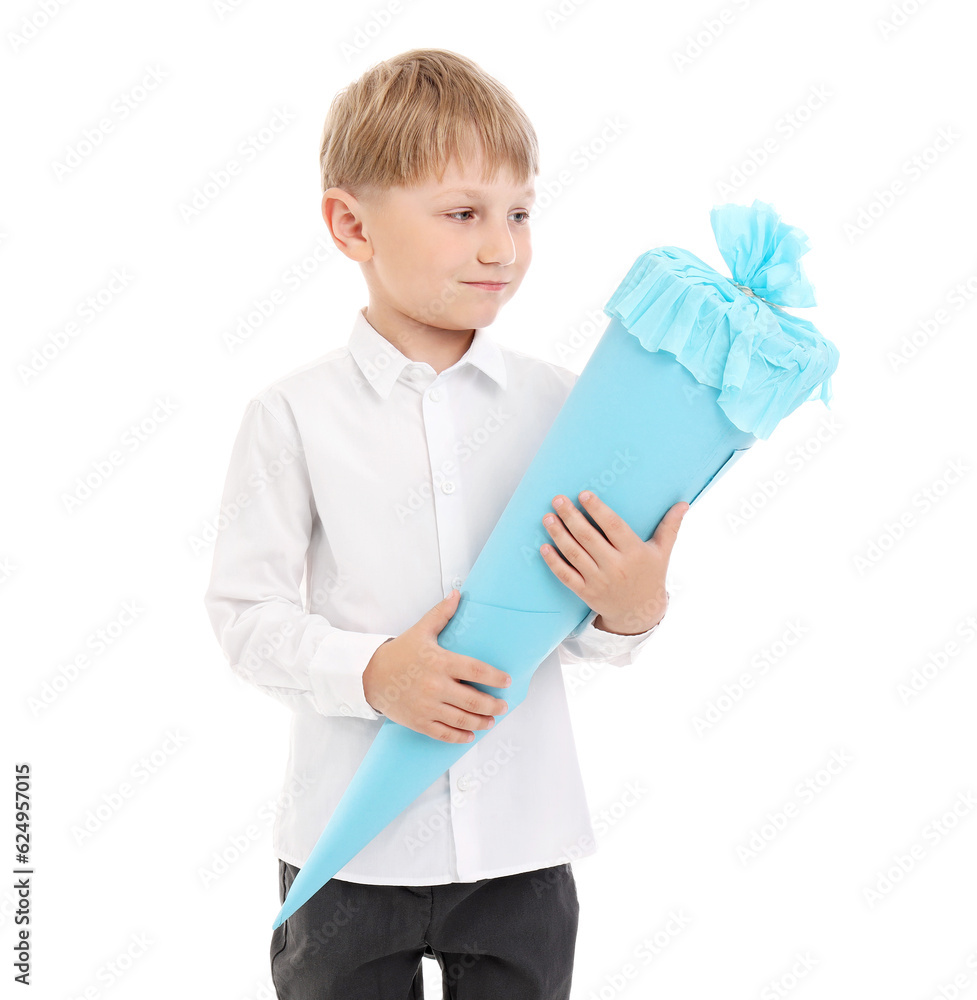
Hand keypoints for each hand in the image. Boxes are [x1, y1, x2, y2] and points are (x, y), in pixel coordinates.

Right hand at [362, 590, 511, 743]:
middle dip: (493, 706)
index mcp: (440, 662)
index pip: (475, 671)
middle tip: (503, 706)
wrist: (370, 675)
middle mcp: (435, 686)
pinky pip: (443, 734)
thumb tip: (458, 593)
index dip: (495, 677)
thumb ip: (442, 613)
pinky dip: (459, 737)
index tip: (507, 681)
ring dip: (481, 722)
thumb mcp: (421, 630)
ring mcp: (427, 706)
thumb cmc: (399, 652)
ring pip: (462, 720)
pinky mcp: (418, 722)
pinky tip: (470, 734)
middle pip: (473, 700)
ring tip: (490, 721)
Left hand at [540, 492, 688, 634]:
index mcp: (634, 552)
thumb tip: (684, 503)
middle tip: (557, 499)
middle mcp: (616, 566)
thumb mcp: (663, 552)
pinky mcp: (586, 592)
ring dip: (559, 535)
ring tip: (547, 517)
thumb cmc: (651, 575)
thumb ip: (670, 526)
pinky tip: (543, 547)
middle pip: (589, 538)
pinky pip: (566, 576)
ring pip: (575, 555)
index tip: (584, 494)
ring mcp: (599, 581)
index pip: (614, 527)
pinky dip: (554, 562)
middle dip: (571, 517)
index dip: (598, 510)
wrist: (640, 613)